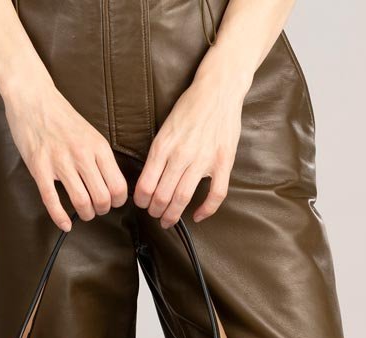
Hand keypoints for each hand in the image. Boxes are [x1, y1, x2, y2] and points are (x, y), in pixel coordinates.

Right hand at [3, 78, 127, 230]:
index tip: (112, 202)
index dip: (118, 201)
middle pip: (103, 198)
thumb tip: (113, 185)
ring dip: (86, 214)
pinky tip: (66, 224)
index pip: (118, 186)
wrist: (33, 98)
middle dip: (102, 210)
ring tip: (84, 212)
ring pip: (82, 203)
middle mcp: (82, 155)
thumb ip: (101, 158)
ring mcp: (60, 162)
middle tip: (97, 208)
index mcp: (98, 147)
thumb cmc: (63, 118)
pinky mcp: (39, 168)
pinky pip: (52, 201)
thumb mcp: (91, 134)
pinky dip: (60, 218)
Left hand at [133, 67, 245, 227]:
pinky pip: (215, 195)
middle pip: (162, 196)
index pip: (146, 184)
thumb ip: (159, 152)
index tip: (142, 205)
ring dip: (173, 215)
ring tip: (168, 220)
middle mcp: (182, 154)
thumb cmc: (190, 107)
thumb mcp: (165, 127)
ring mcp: (204, 160)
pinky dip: (205, 211)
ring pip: (183, 199)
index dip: (141, 201)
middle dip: (155, 212)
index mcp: (164, 145)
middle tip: (155, 215)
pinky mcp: (223, 163)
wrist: (218, 89)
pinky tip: (197, 216)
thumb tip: (148, 178)